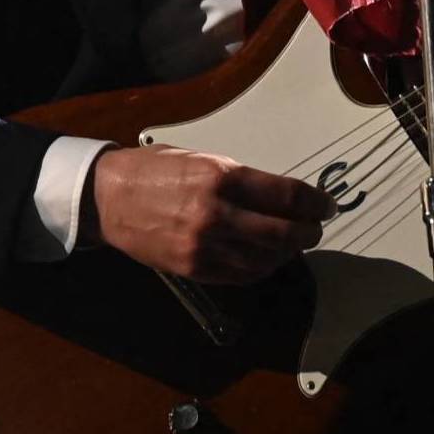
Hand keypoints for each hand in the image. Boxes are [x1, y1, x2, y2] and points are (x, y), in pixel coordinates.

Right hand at [85, 144, 335, 283]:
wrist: (109, 198)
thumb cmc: (156, 170)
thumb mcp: (204, 159)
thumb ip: (243, 179)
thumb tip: (283, 197)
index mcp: (222, 178)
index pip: (286, 195)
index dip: (314, 203)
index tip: (325, 206)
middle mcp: (217, 214)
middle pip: (283, 232)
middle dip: (307, 232)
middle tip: (314, 229)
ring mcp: (205, 246)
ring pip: (265, 258)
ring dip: (287, 253)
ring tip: (293, 244)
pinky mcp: (194, 268)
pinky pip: (241, 275)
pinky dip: (261, 268)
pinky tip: (267, 259)